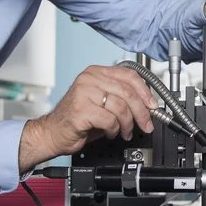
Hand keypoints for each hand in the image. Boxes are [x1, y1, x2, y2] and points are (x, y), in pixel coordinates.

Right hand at [19, 65, 157, 171]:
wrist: (52, 133)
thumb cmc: (77, 119)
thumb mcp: (102, 102)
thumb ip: (121, 98)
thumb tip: (148, 105)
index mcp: (96, 72)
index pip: (129, 75)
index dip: (145, 91)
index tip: (153, 105)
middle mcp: (89, 79)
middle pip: (128, 92)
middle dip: (142, 112)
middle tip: (147, 124)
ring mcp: (84, 93)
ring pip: (121, 107)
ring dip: (128, 124)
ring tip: (125, 132)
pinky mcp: (81, 110)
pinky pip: (110, 120)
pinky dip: (114, 129)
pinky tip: (110, 133)